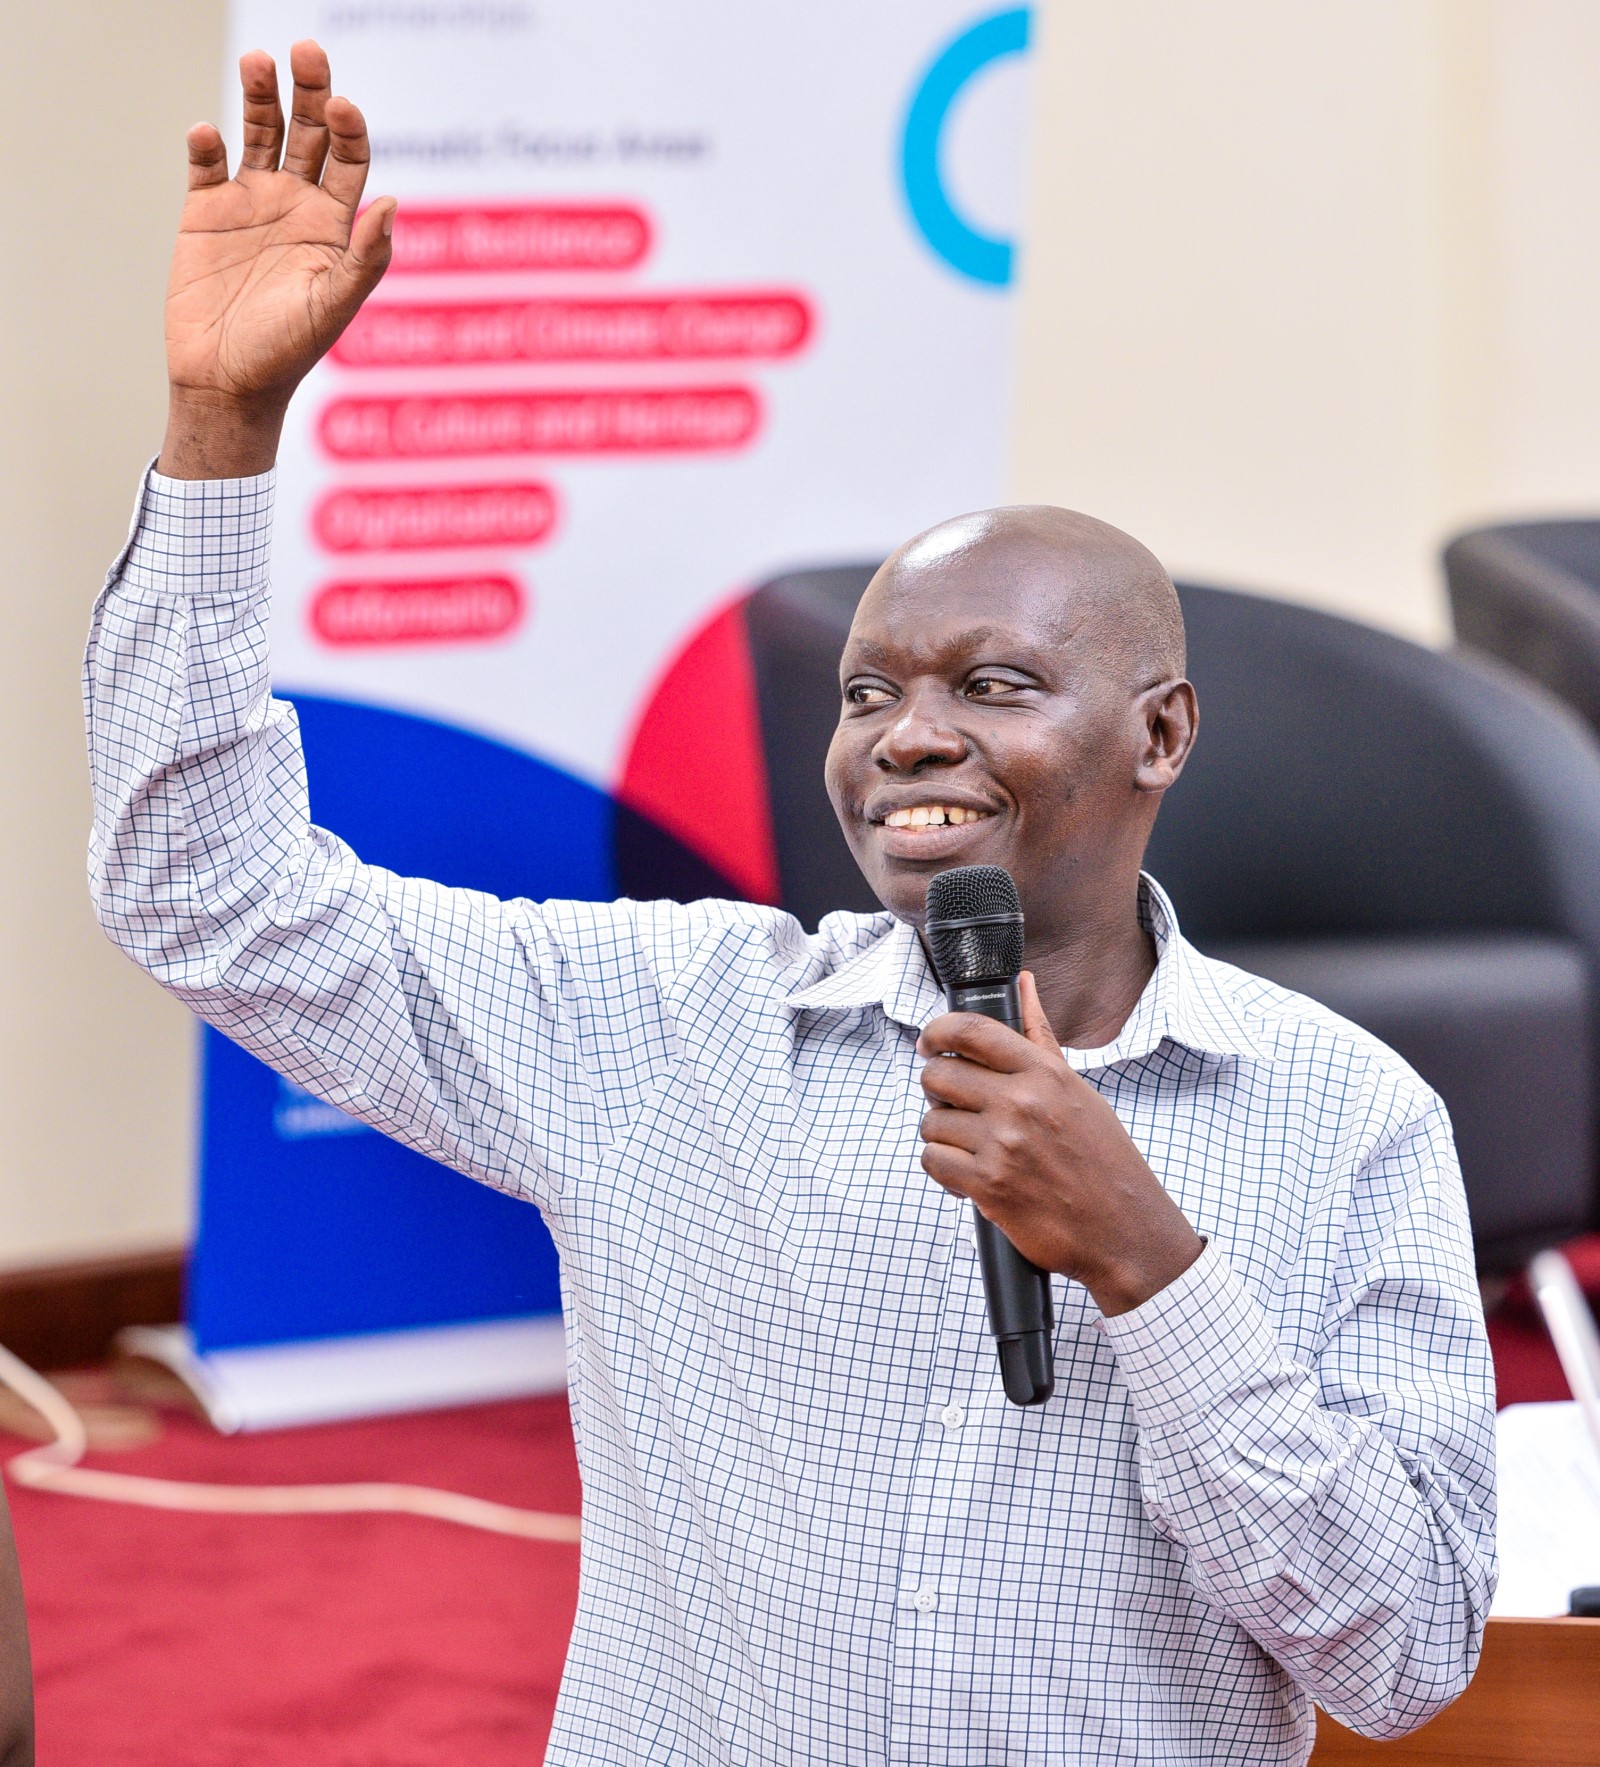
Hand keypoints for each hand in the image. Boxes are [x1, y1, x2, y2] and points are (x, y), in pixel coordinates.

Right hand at [159, 40, 394, 477]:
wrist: (227, 383)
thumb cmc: (288, 352)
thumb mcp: (334, 306)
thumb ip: (365, 257)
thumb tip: (390, 201)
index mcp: (334, 224)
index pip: (349, 159)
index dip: (349, 128)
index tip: (341, 105)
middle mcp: (296, 204)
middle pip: (308, 131)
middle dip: (310, 90)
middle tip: (306, 49)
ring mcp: (250, 204)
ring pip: (258, 132)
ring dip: (259, 97)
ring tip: (257, 61)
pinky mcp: (205, 212)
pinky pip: (207, 164)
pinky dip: (206, 144)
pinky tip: (207, 133)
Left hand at [917, 973, 1203, 1315]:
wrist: (1124, 1230)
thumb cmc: (1103, 1159)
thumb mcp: (1077, 1089)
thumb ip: (1040, 1037)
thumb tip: (1024, 982)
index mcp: (1044, 1072)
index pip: (970, 1030)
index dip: (936, 1032)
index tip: (929, 1043)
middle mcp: (1022, 1102)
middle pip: (938, 1074)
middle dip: (937, 1090)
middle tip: (954, 1105)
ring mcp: (1004, 1144)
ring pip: (931, 1122)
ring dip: (942, 1136)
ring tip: (970, 1147)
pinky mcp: (989, 1185)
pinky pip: (933, 1161)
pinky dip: (944, 1170)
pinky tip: (967, 1176)